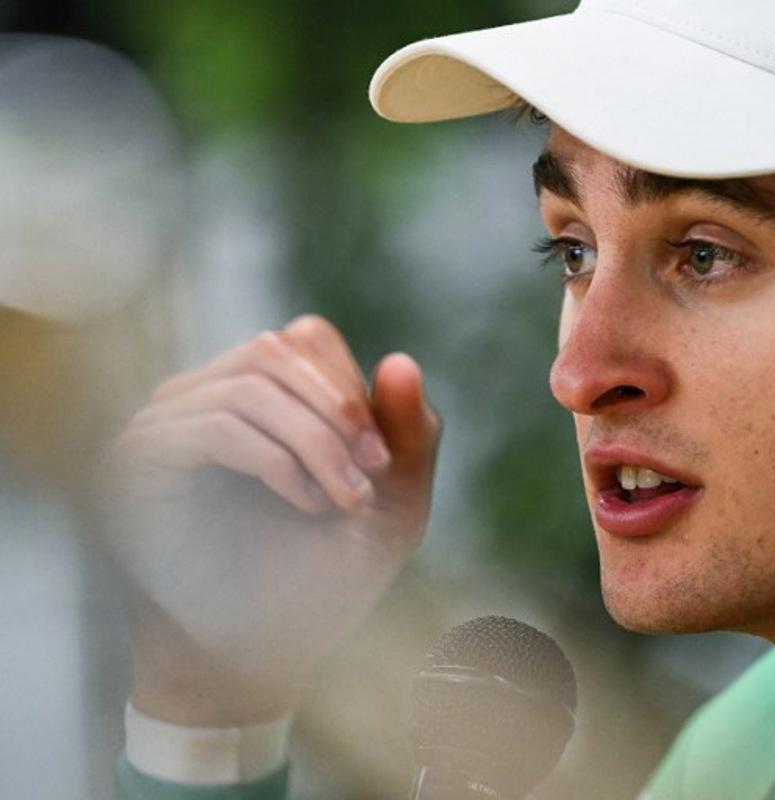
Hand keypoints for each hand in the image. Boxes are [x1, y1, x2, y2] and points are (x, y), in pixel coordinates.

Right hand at [104, 315, 440, 724]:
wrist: (259, 664)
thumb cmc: (322, 585)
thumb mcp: (392, 505)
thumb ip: (409, 434)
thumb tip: (402, 358)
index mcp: (256, 399)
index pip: (302, 338)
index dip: (351, 388)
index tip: (385, 461)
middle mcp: (201, 400)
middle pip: (276, 349)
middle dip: (338, 410)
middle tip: (373, 475)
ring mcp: (162, 427)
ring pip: (249, 385)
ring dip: (315, 443)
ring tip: (344, 503)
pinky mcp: (136, 464)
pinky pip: (214, 427)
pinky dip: (276, 462)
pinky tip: (306, 506)